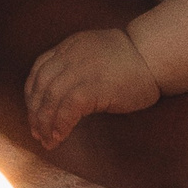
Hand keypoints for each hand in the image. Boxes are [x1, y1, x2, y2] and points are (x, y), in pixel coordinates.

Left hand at [25, 27, 160, 148]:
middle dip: (35, 112)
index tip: (34, 112)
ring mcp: (81, 70)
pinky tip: (60, 136)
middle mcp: (71, 56)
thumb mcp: (97, 53)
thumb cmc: (133, 61)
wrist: (155, 55)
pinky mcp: (93, 86)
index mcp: (70, 47)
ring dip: (45, 123)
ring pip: (50, 99)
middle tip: (37, 133)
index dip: (32, 95)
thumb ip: (78, 66)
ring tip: (48, 140)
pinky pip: (68, 108)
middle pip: (41, 86)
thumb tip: (64, 96)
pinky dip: (60, 124)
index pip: (39, 71)